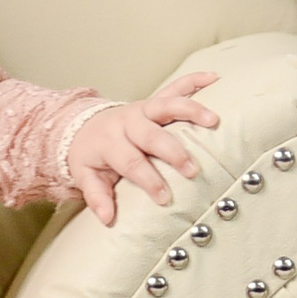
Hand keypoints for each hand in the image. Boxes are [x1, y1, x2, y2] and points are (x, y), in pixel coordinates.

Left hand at [65, 71, 219, 225]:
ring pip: (167, 105)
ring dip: (191, 111)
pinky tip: (214, 78)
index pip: (130, 161)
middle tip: (192, 169)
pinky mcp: (154, 101)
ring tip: (214, 120)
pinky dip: (194, 80)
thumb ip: (97, 197)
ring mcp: (143, 108)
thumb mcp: (86, 176)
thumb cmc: (90, 156)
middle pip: (151, 134)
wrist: (82, 127)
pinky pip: (176, 86)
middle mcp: (128, 121)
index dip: (148, 180)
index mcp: (110, 142)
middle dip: (172, 152)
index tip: (165, 198)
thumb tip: (108, 219)